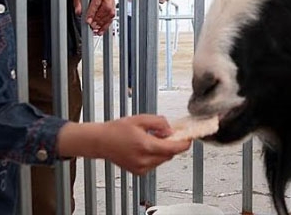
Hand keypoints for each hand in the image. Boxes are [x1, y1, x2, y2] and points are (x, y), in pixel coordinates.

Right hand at [56, 115, 191, 174]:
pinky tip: (145, 147)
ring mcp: (141, 167)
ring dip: (163, 150)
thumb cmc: (117, 130)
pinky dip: (155, 156)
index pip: (173, 149)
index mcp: (146, 145)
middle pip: (169, 155)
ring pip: (163, 160)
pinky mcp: (139, 171)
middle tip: (167, 134)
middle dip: (171, 145)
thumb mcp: (140, 119)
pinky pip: (154, 164)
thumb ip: (159, 123)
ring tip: (151, 139)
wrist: (101, 141)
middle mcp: (144, 159)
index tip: (189, 139)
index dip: (184, 144)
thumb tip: (171, 130)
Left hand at [74, 0, 115, 35]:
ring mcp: (112, 1)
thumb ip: (78, 2)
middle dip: (98, 19)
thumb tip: (78, 12)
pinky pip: (112, 17)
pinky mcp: (113, 7)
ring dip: (102, 23)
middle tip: (91, 26)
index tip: (88, 20)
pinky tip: (101, 30)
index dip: (92, 12)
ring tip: (95, 29)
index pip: (97, 1)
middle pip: (106, 8)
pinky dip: (106, 25)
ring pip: (110, 14)